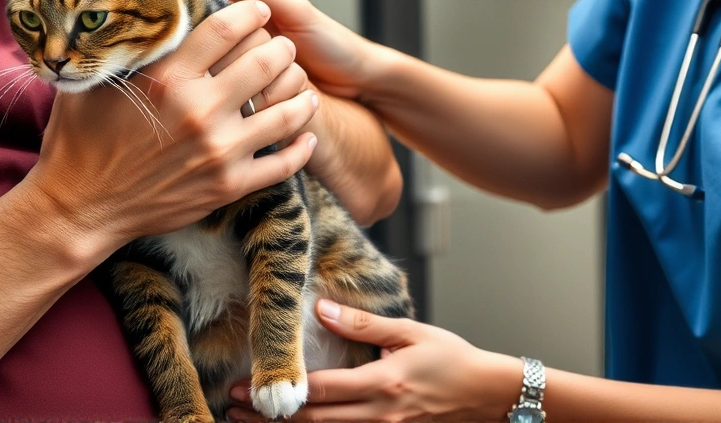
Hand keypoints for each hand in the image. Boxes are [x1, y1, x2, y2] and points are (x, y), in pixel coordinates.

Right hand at [21, 0, 319, 261]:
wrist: (79, 207)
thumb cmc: (81, 140)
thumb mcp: (98, 81)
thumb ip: (128, 47)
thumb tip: (145, 14)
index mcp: (168, 77)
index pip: (227, 28)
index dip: (251, 13)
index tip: (258, 11)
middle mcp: (198, 110)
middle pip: (266, 62)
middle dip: (281, 48)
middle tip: (283, 47)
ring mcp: (218, 150)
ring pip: (286, 111)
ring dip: (300, 93)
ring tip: (302, 85)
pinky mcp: (228, 185)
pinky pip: (283, 163)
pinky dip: (300, 147)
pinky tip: (305, 134)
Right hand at [197, 0, 381, 99]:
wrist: (360, 81)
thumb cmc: (330, 42)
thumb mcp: (294, 10)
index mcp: (238, 37)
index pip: (216, 34)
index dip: (244, 33)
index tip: (270, 30)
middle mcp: (237, 66)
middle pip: (229, 62)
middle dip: (271, 54)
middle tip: (293, 50)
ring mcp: (248, 95)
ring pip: (245, 90)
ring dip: (283, 80)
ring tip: (301, 71)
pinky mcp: (260, 120)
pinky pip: (261, 113)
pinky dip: (288, 99)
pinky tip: (301, 93)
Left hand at [226, 299, 522, 422]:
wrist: (488, 395)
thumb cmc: (453, 359)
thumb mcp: (409, 332)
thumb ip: (362, 323)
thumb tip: (320, 308)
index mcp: (381, 383)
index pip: (319, 390)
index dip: (279, 390)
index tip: (244, 385)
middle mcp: (379, 414)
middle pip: (313, 421)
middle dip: (270, 416)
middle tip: (232, 406)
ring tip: (249, 420)